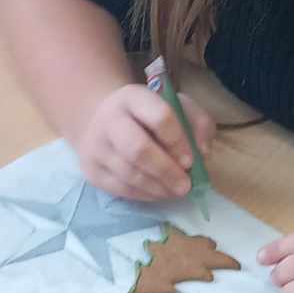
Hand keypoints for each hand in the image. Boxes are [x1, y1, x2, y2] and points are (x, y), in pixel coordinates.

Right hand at [71, 84, 214, 200]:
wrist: (101, 121)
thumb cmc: (148, 116)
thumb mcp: (177, 107)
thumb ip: (198, 123)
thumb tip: (202, 151)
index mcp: (134, 97)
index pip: (160, 117)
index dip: (178, 142)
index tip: (191, 160)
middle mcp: (109, 118)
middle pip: (138, 150)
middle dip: (166, 171)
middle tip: (185, 185)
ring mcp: (96, 145)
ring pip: (129, 174)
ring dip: (158, 188)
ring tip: (176, 191)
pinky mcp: (91, 169)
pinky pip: (120, 189)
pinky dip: (144, 195)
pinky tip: (159, 193)